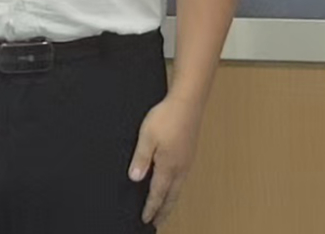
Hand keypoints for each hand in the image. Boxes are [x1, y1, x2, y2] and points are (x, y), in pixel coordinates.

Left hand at [128, 94, 204, 226]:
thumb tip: (135, 178)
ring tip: (165, 210)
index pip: (158, 193)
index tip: (146, 219)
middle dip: (164, 211)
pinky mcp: (189, 155)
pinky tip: (172, 186)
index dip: (151, 207)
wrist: (187, 103)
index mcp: (168, 166)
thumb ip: (141, 159)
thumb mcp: (146, 137)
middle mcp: (180, 168)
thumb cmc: (166, 118)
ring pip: (178, 189)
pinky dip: (176, 189)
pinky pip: (182, 179)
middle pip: (172, 197)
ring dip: (171, 201)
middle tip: (158, 223)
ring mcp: (187, 162)